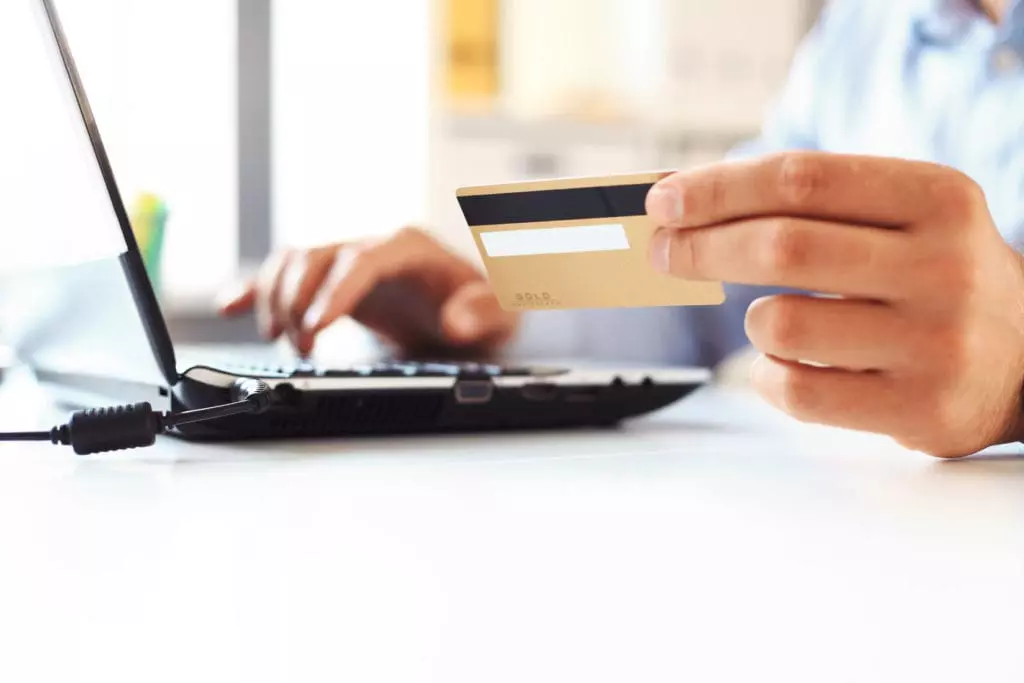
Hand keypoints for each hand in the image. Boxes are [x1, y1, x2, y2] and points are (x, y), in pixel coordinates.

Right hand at [218, 227, 518, 357]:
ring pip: (294, 260)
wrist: (473, 309)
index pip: (361, 260)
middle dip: (299, 300)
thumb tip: (455, 320)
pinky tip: (231, 306)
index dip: (334, 291)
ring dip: (277, 297)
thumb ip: (484, 313)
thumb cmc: (486, 308)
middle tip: (300, 346)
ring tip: (285, 340)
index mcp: (409, 247)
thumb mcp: (502, 315)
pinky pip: (286, 273)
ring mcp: (348, 260)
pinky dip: (257, 287)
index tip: (317, 326)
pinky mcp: (332, 280)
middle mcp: (373, 246)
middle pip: (317, 255)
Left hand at [646, 151, 1023, 457]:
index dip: (717, 188)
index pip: (799, 179)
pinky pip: (796, 391)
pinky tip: (786, 366)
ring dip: (754, 322)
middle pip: (781, 246)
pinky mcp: (918, 409)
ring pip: (780, 324)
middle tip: (664, 251)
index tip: (664, 200)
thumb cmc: (934, 278)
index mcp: (937, 199)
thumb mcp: (903, 217)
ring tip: (775, 320)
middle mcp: (943, 266)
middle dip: (701, 246)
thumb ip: (812, 203)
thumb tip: (688, 201)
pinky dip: (768, 376)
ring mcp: (935, 343)